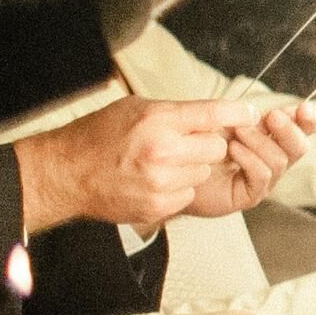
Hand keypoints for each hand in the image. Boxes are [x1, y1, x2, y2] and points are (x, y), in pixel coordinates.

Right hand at [16, 97, 247, 233]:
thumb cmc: (99, 136)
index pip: (214, 114)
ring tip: (162, 163)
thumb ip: (177, 112)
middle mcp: (162, 151)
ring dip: (191, 168)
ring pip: (204, 173)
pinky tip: (154, 181)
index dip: (237, 114)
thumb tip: (219, 114)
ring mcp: (160, 182)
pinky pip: (188, 194)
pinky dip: (178, 189)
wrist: (65, 174)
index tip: (249, 115)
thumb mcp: (136, 109)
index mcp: (157, 121)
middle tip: (185, 143)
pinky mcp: (157, 205)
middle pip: (217, 148)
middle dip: (207, 145)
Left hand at [189, 102, 315, 217]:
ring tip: (237, 134)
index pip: (303, 130)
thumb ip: (255, 116)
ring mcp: (264, 179)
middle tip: (271, 117)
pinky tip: (232, 150)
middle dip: (289, 130)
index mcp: (272, 138)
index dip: (310, 120)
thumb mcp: (228, 122)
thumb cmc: (198, 143)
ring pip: (281, 160)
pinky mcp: (251, 195)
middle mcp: (273, 159)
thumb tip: (285, 109)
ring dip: (260, 142)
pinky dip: (249, 158)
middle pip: (300, 146)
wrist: (173, 168)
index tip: (305, 108)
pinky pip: (263, 175)